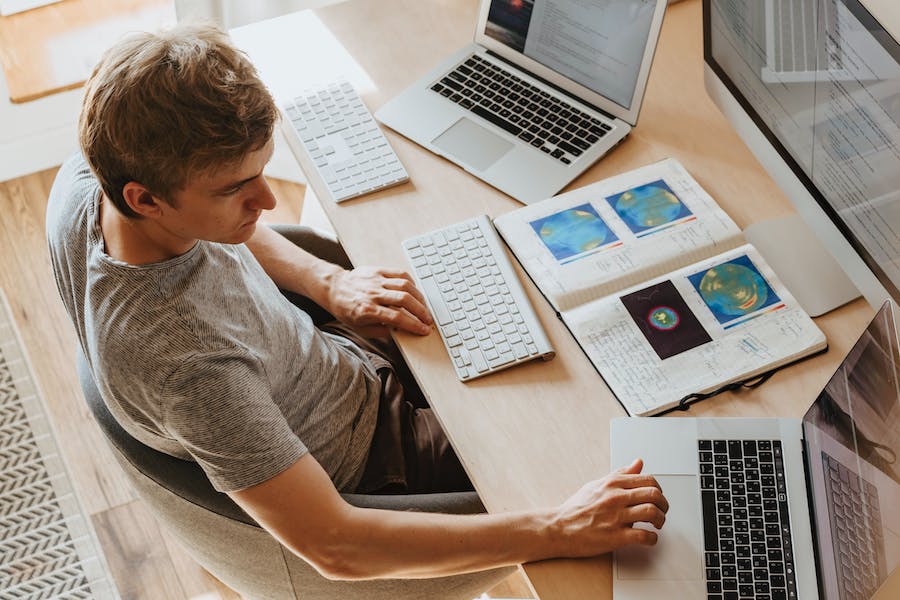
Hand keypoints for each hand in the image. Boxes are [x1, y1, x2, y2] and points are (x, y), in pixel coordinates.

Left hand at [325, 266, 432, 334]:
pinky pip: (400, 274)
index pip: (397, 318)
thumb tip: (401, 331)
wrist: (333, 288)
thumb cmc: (346, 310)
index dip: (414, 325)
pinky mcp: (378, 271)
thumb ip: (381, 331)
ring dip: (419, 298)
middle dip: (421, 311)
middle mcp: (373, 294)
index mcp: (367, 310)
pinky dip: (411, 283)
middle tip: (428, 319)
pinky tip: (415, 292)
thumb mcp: (360, 328)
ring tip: (424, 307)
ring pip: (405, 286)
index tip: (424, 329)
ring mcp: (376, 281)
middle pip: (404, 300)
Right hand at [549, 458, 668, 556]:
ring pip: (651, 512)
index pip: (648, 480)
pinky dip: (652, 538)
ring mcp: (616, 517)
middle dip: (664, 504)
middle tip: (662, 510)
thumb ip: (620, 474)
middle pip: (654, 494)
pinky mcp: (615, 536)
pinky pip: (643, 536)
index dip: (658, 489)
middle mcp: (615, 497)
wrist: (559, 527)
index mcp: (612, 484)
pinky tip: (650, 538)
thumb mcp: (597, 484)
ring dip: (660, 519)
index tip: (657, 496)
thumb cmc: (576, 508)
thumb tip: (637, 463)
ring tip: (657, 524)